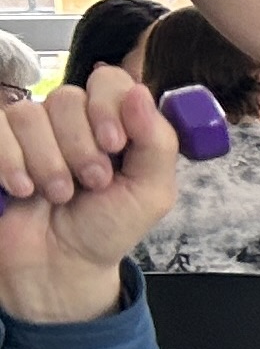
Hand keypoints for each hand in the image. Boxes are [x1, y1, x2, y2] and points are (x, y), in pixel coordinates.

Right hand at [0, 68, 186, 325]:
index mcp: (112, 124)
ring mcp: (29, 131)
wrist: (59, 266)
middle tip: (90, 183)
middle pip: (68, 97)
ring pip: (30, 114)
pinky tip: (24, 189)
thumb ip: (157, 142)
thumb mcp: (150, 192)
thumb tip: (140, 93)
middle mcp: (70, 121)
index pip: (109, 81)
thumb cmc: (105, 230)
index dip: (109, 107)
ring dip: (48, 162)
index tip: (114, 145)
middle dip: (81, 147)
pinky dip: (11, 162)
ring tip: (58, 195)